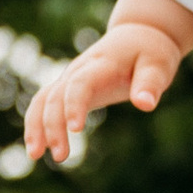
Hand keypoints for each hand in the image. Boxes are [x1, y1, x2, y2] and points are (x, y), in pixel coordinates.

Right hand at [26, 0, 192, 167]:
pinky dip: (37, 123)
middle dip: (52, 125)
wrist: (137, 36)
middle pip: (55, 95)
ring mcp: (70, 78)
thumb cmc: (150, 52)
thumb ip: (150, 84)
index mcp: (102, 64)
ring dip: (36, 125)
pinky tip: (39, 148)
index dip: (74, 105)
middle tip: (59, 157)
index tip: (75, 130)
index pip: (80, 84)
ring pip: (42, 99)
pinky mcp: (69, 87)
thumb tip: (145, 105)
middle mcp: (79, 70)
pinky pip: (45, 104)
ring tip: (35, 155)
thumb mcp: (158, 65)